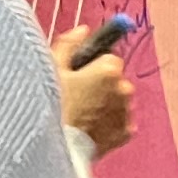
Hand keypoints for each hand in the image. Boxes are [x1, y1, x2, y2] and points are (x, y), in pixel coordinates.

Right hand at [53, 28, 133, 156]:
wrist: (54, 147)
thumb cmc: (50, 105)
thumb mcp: (52, 68)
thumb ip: (69, 44)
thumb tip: (83, 30)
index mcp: (109, 70)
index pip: (109, 57)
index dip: (92, 65)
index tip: (78, 75)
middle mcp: (124, 89)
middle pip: (115, 80)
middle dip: (99, 85)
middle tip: (76, 97)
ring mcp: (126, 113)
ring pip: (117, 101)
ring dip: (104, 104)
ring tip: (80, 115)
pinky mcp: (125, 134)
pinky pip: (118, 122)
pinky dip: (107, 123)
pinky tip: (88, 128)